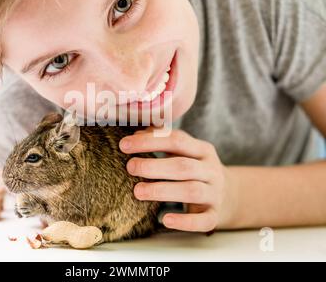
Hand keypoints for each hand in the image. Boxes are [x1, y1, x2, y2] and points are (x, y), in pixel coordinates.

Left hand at [119, 127, 234, 231]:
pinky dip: (184, 221)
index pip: (177, 140)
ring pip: (191, 191)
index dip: (150, 141)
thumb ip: (163, 142)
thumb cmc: (196, 170)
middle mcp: (211, 170)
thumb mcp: (186, 152)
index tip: (124, 144)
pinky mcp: (215, 215)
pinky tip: (165, 220)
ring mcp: (215, 193)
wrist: (231, 195)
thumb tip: (136, 135)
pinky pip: (202, 220)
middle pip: (183, 166)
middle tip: (130, 167)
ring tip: (137, 191)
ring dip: (162, 190)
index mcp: (203, 150)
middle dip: (154, 166)